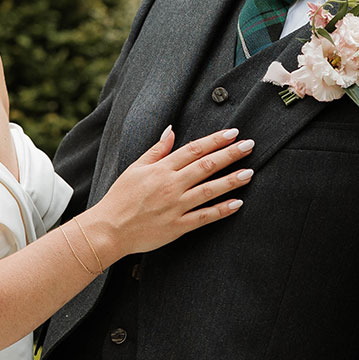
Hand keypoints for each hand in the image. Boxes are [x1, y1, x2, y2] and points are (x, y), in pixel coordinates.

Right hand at [83, 127, 252, 264]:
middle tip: (250, 146)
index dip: (215, 140)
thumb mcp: (135, 168)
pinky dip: (221, 210)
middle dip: (230, 154)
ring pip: (209, 190)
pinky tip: (237, 203)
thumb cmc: (120, 197)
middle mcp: (171, 185)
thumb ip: (156, 150)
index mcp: (161, 169)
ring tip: (249, 173)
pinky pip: (204, 217)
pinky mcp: (177, 226)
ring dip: (231, 180)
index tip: (233, 133)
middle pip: (206, 166)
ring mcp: (176, 206)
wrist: (109, 229)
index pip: (194, 149)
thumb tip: (171, 130)